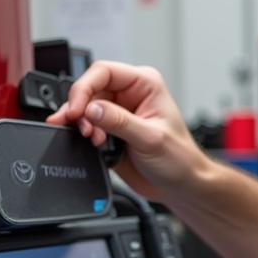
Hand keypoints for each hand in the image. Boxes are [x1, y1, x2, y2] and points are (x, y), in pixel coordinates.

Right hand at [46, 60, 207, 199]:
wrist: (181, 185)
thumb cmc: (180, 158)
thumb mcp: (150, 138)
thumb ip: (119, 122)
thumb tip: (91, 109)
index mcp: (144, 84)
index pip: (104, 72)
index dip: (84, 88)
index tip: (76, 110)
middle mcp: (130, 95)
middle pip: (90, 90)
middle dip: (81, 110)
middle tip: (82, 129)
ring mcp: (119, 113)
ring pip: (85, 109)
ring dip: (82, 125)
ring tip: (92, 140)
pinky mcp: (110, 131)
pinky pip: (87, 127)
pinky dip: (83, 136)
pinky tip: (93, 146)